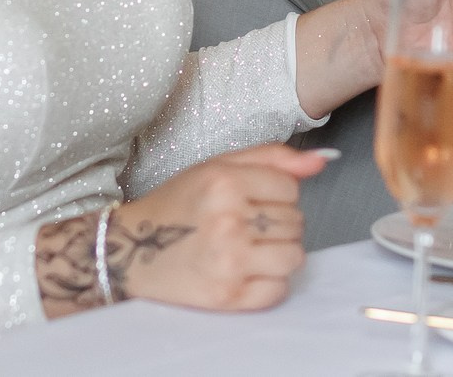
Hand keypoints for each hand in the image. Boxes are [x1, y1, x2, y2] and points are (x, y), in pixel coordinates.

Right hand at [33, 145, 321, 315]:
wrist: (130, 251)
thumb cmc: (175, 207)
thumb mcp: (216, 168)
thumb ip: (271, 158)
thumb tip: (322, 159)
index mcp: (224, 181)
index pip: (290, 186)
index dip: (275, 193)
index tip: (253, 200)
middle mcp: (228, 219)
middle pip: (296, 221)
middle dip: (276, 222)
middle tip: (245, 224)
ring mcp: (230, 260)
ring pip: (294, 255)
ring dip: (278, 252)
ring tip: (249, 247)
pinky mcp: (229, 295)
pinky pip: (279, 289)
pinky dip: (268, 282)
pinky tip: (245, 270)